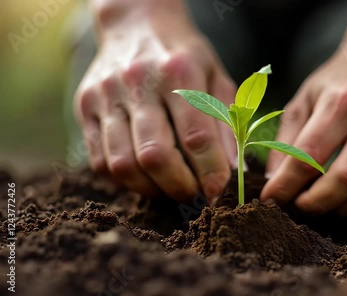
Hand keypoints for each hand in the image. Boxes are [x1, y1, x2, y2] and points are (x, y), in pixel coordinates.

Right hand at [74, 0, 235, 200]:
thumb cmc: (184, 55)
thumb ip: (227, 122)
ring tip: (170, 187)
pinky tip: (145, 175)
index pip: (196, 136)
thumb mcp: (216, 76)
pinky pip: (100, 161)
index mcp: (179, 71)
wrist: (135, 23)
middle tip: (195, 193)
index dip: (210, 172)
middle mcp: (138, 82)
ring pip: (123, 164)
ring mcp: (105, 94)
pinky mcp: (84, 106)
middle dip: (180, 187)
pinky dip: (126, 179)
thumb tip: (234, 172)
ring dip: (152, 189)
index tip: (218, 190)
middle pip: (155, 155)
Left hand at [262, 45, 346, 215]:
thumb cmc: (338, 82)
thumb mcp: (304, 98)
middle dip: (316, 202)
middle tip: (299, 205)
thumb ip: (286, 138)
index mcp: (341, 103)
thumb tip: (273, 180)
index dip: (286, 184)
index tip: (270, 198)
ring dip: (345, 208)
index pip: (309, 155)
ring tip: (326, 203)